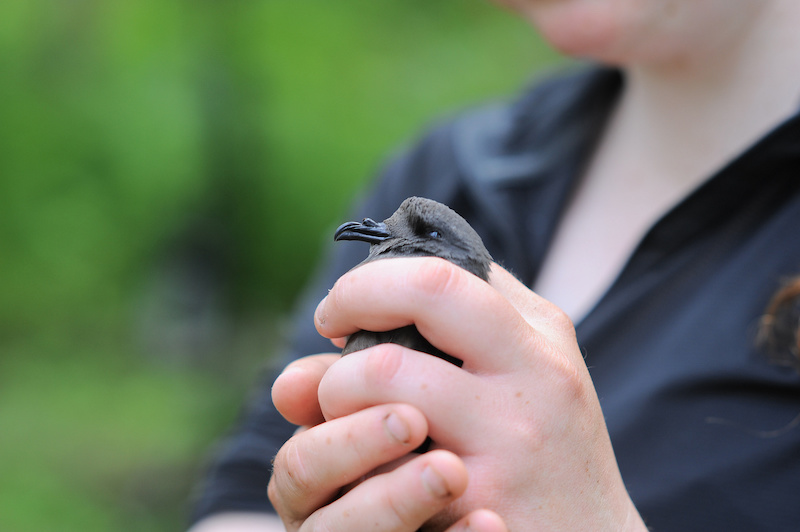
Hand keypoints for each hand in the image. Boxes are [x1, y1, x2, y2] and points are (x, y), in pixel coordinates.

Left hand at [308, 257, 645, 529]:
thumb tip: (352, 317)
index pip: (446, 269)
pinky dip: (360, 454)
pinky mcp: (481, 499)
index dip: (378, 279)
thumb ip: (456, 333)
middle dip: (354, 298)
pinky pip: (384, 456)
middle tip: (330, 328)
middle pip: (425, 289)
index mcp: (543, 335)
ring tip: (341, 406)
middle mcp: (537, 373)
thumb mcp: (529, 378)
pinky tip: (370, 465)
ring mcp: (512, 436)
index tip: (350, 304)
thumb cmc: (550, 455)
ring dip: (338, 386)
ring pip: (385, 370)